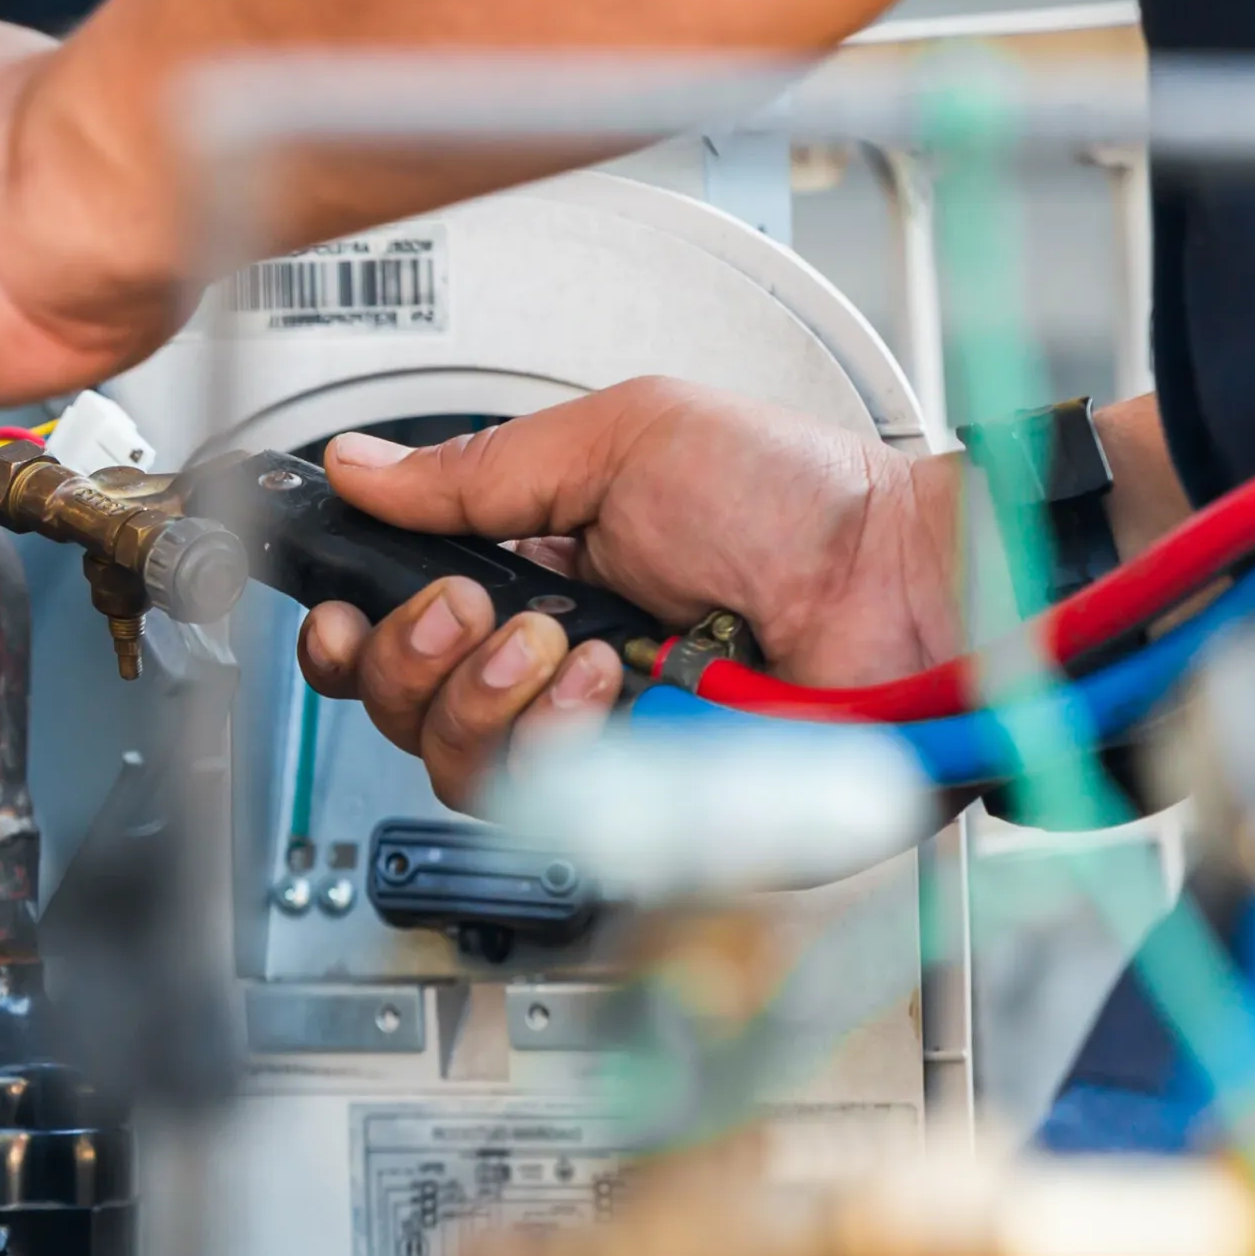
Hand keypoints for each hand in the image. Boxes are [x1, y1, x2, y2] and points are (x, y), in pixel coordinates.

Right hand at [291, 377, 966, 805]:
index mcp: (542, 581)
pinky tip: (614, 690)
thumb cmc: (807, 502)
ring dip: (489, 698)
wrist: (912, 583)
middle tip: (475, 608)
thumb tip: (360, 466)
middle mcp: (558, 676)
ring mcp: (601, 753)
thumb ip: (480, 468)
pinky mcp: (645, 816)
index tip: (342, 608)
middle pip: (404, 712)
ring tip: (568, 645)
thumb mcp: (623, 439)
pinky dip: (560, 744)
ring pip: (457, 769)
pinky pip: (543, 813)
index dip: (353, 632)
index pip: (403, 633)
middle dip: (412, 657)